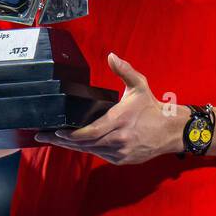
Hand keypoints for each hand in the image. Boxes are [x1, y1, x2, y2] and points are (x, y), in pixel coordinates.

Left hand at [35, 53, 181, 164]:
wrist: (171, 130)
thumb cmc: (152, 107)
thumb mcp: (139, 85)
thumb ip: (124, 70)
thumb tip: (111, 56)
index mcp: (119, 120)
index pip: (88, 133)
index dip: (70, 135)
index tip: (55, 131)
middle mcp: (118, 139)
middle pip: (84, 144)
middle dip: (62, 141)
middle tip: (43, 136)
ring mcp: (120, 152)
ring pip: (90, 151)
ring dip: (72, 147)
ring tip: (55, 141)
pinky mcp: (122, 160)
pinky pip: (100, 155)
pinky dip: (88, 150)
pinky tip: (77, 145)